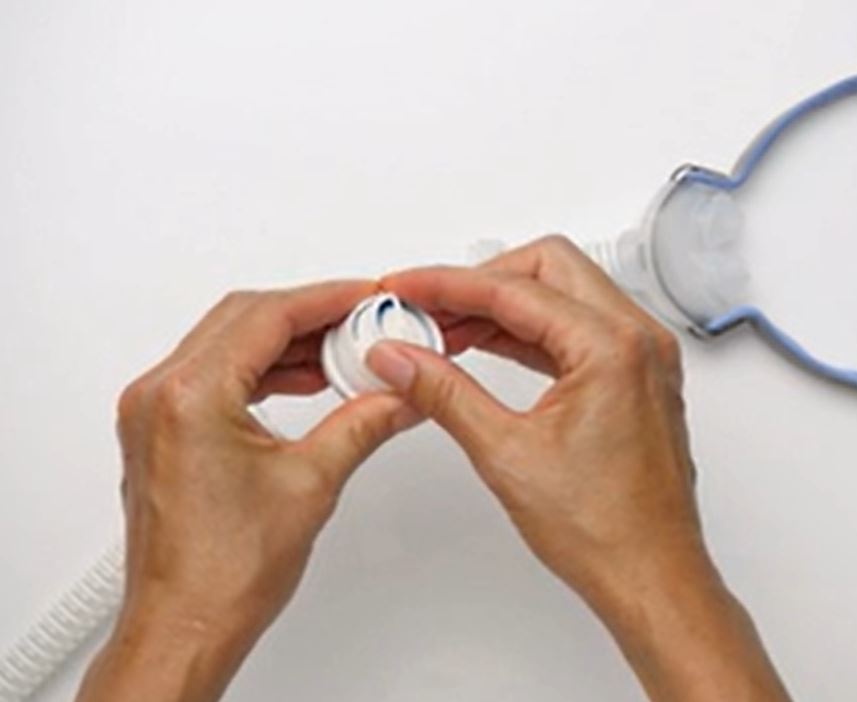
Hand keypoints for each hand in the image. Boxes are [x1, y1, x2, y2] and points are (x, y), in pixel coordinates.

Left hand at [77, 282, 414, 701]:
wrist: (185, 626)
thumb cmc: (222, 574)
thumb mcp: (311, 484)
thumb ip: (363, 424)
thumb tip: (399, 395)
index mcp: (191, 398)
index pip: (268, 316)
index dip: (327, 299)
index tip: (366, 295)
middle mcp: (160, 396)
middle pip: (243, 318)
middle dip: (309, 312)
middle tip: (361, 318)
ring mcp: (153, 413)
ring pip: (227, 342)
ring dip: (285, 340)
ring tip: (341, 350)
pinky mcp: (160, 431)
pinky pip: (213, 373)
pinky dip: (261, 367)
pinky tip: (302, 378)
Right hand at [368, 236, 789, 700]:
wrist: (651, 578)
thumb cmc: (605, 530)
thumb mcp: (506, 453)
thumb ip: (445, 393)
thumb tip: (400, 357)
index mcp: (613, 348)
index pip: (515, 288)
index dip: (449, 284)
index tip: (407, 288)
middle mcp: (639, 340)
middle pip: (547, 268)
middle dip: (480, 280)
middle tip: (427, 306)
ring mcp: (643, 358)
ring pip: (564, 295)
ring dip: (504, 305)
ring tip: (445, 330)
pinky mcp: (636, 378)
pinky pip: (578, 329)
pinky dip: (530, 331)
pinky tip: (488, 346)